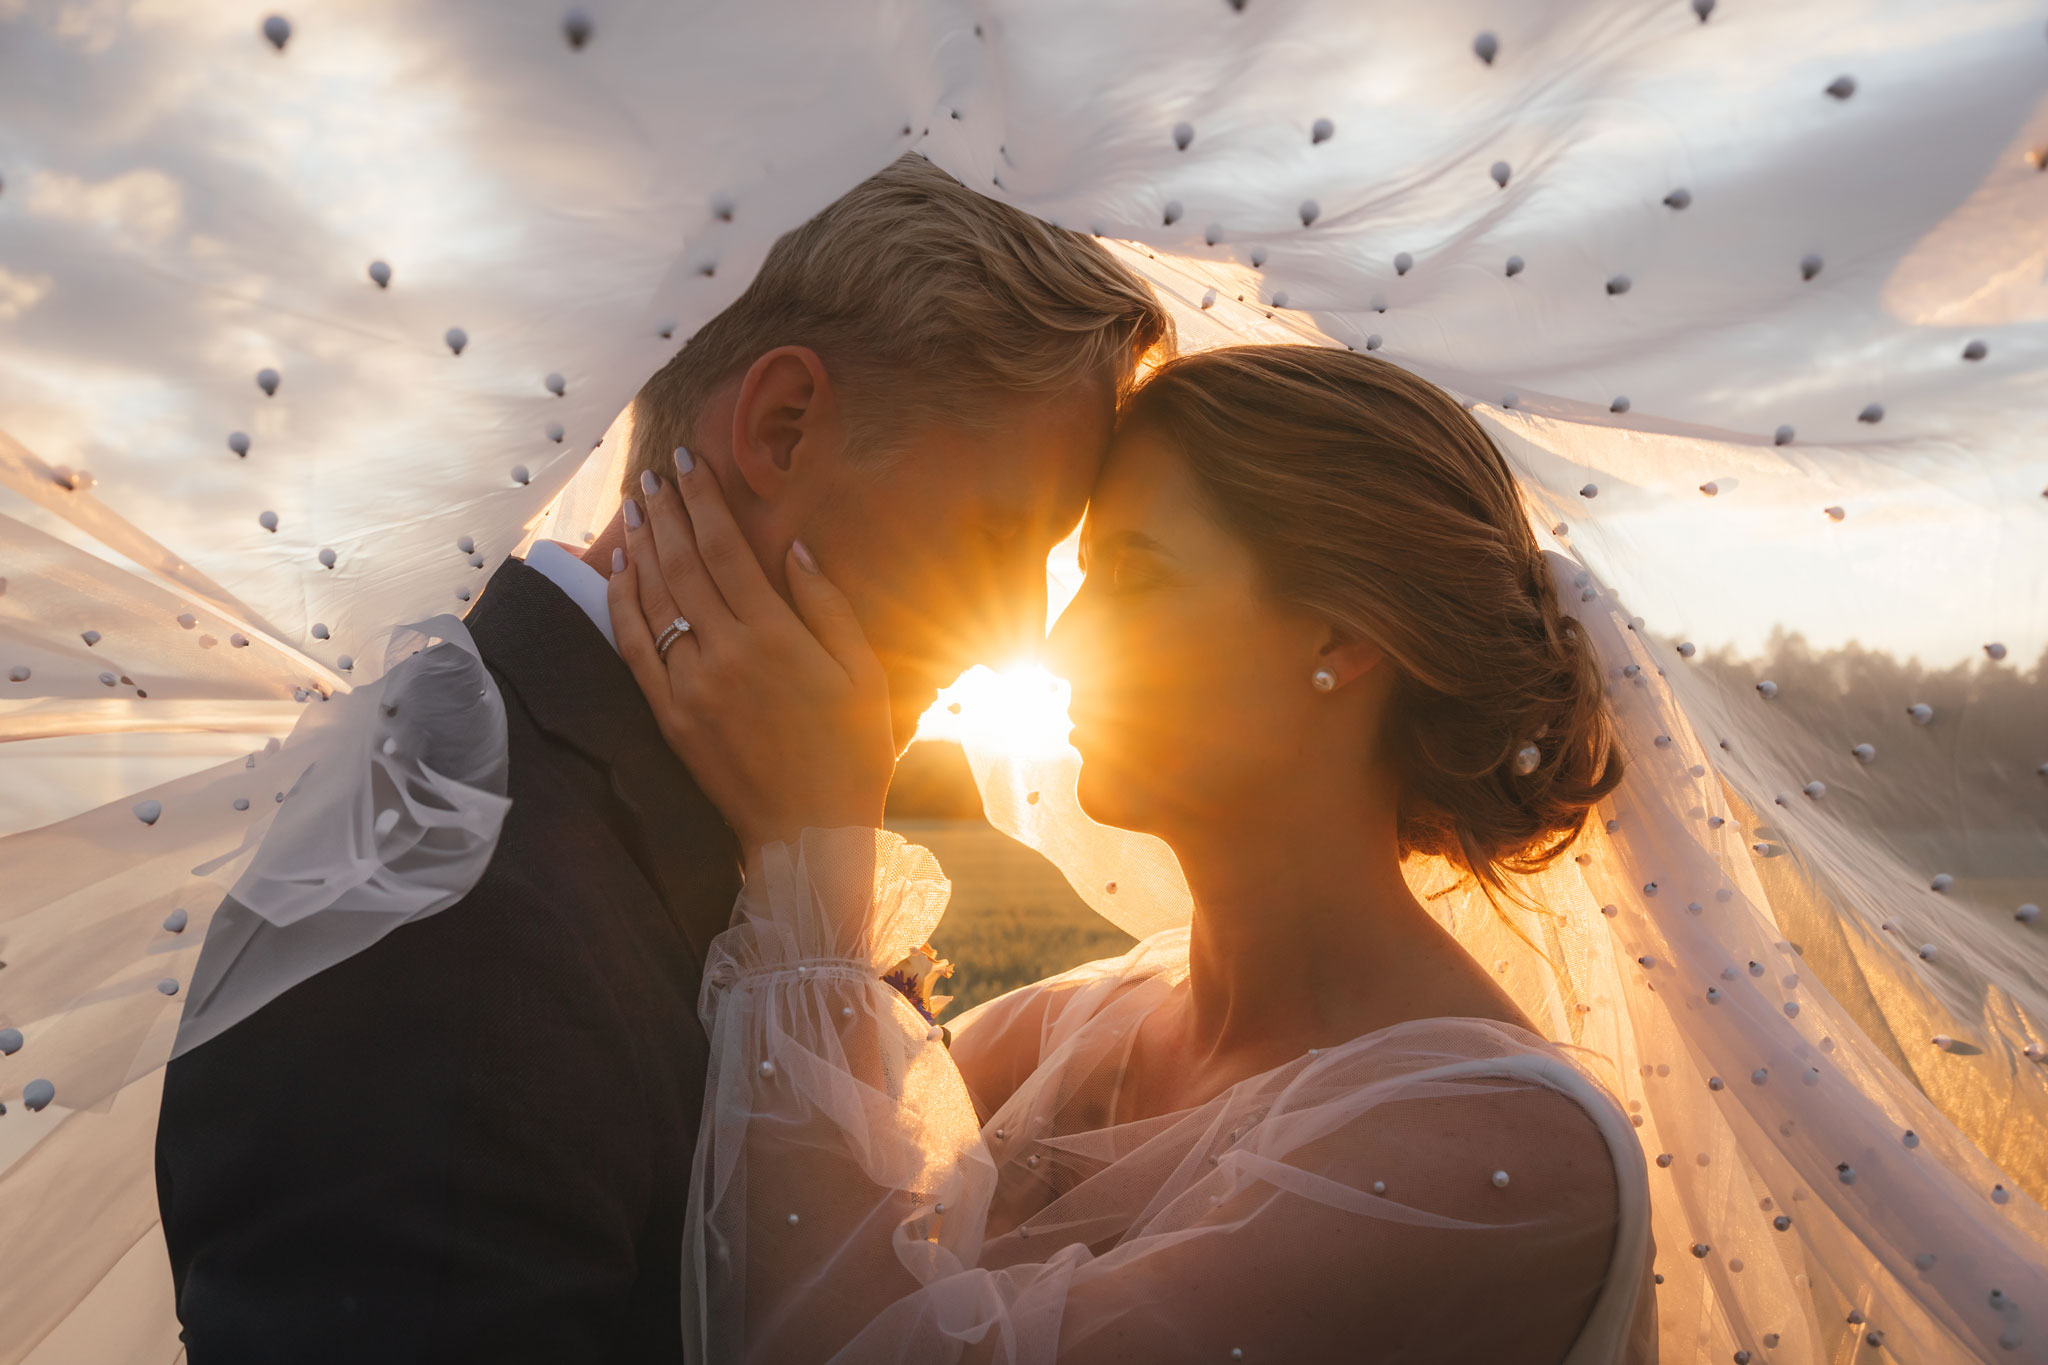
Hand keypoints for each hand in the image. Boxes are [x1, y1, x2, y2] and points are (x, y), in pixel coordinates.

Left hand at [606, 451, 895, 854]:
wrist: (809, 833)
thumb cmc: (851, 754)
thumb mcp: (862, 675)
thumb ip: (828, 607)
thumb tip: (796, 548)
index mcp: (777, 638)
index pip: (728, 550)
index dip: (705, 501)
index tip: (690, 463)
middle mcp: (726, 655)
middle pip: (684, 564)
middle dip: (669, 511)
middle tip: (656, 473)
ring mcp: (691, 686)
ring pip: (654, 598)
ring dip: (642, 546)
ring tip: (636, 506)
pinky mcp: (670, 716)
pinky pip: (635, 647)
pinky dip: (623, 602)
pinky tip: (620, 570)